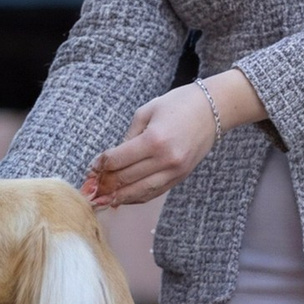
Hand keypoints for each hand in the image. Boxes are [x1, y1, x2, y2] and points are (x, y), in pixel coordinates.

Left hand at [85, 72, 265, 208]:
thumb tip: (112, 159)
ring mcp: (175, 171)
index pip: (118, 160)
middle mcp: (165, 160)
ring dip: (118, 197)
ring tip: (101, 199)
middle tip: (90, 187)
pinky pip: (154, 193)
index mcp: (154, 140)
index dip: (101, 165)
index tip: (91, 167)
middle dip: (105, 184)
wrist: (213, 109)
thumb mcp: (147, 111)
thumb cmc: (178, 104)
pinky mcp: (180, 177)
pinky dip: (136, 197)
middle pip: (126, 179)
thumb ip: (128, 136)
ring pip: (140, 192)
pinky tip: (122, 198)